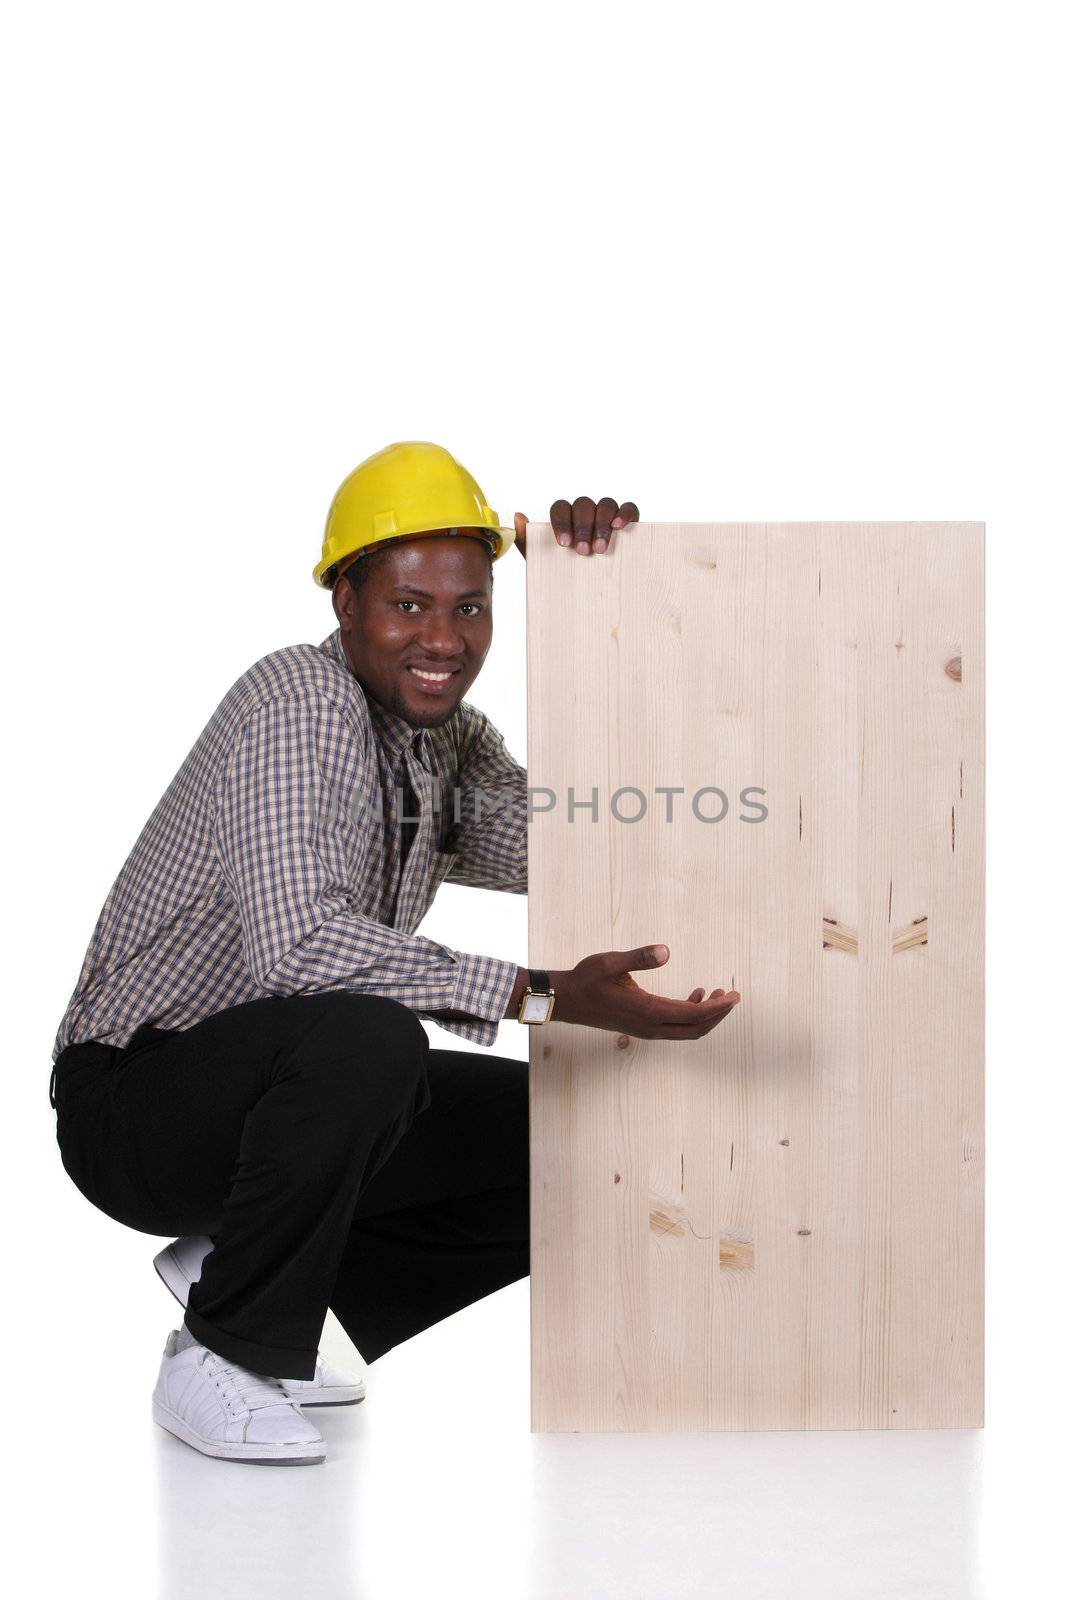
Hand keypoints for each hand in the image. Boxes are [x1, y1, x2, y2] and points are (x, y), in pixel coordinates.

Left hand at [512, 497, 639, 560]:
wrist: (589, 595)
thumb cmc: (565, 572)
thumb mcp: (543, 561)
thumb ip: (528, 541)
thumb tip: (518, 516)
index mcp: (565, 517)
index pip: (560, 508)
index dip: (561, 523)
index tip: (564, 544)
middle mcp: (585, 512)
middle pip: (583, 505)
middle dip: (582, 527)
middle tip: (583, 551)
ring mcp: (606, 513)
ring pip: (605, 504)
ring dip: (601, 525)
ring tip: (600, 549)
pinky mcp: (626, 519)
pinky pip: (629, 508)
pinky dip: (624, 513)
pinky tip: (619, 526)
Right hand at [551, 944, 739, 1040]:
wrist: (566, 1001)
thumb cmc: (587, 979)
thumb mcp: (611, 962)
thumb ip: (639, 957)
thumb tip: (666, 950)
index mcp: (647, 1011)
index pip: (693, 1015)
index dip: (718, 1007)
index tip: (736, 996)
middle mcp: (650, 1026)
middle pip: (696, 1029)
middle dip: (718, 1014)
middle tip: (733, 995)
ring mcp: (646, 1030)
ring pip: (687, 1031)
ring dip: (705, 1015)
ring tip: (718, 993)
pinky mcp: (642, 1027)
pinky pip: (674, 1027)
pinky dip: (690, 1014)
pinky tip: (693, 995)